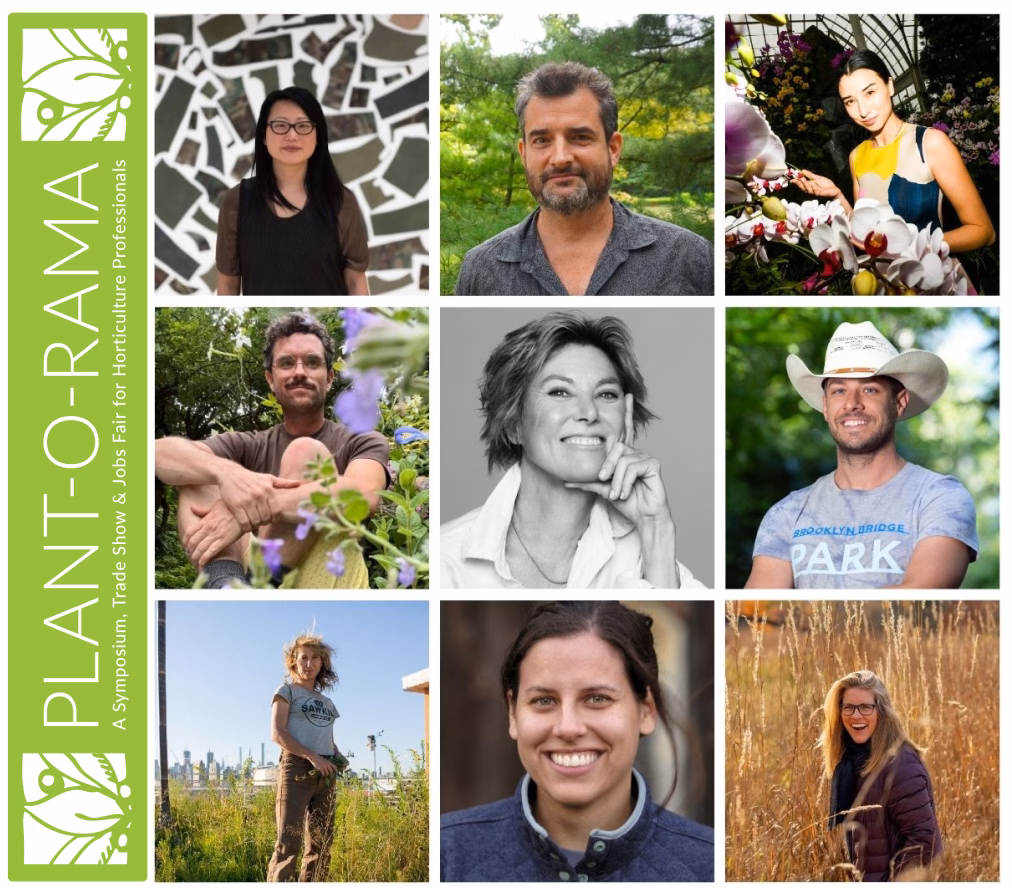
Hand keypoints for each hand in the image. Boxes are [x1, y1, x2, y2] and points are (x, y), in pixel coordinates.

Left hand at [183, 499, 243, 566]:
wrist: (245, 511)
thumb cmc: (231, 507)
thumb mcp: (215, 505)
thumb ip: (203, 509)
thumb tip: (192, 508)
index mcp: (205, 520)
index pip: (190, 532)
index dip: (185, 541)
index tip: (186, 545)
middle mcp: (208, 528)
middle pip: (193, 542)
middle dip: (190, 551)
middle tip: (191, 555)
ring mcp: (216, 535)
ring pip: (200, 548)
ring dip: (196, 557)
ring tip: (195, 561)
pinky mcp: (225, 540)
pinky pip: (212, 551)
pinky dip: (205, 558)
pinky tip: (202, 563)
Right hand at [216, 462, 299, 532]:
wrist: (230, 474)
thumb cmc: (252, 478)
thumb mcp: (268, 478)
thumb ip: (284, 483)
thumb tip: (300, 483)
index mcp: (268, 490)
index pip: (277, 511)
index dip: (275, 518)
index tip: (271, 519)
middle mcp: (259, 495)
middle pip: (266, 518)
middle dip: (265, 522)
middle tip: (261, 521)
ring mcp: (247, 501)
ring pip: (255, 521)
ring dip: (255, 525)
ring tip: (254, 522)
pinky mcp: (235, 505)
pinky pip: (244, 522)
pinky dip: (246, 527)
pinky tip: (246, 525)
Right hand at [308, 753, 336, 776]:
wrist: (315, 757)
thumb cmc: (319, 758)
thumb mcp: (325, 760)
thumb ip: (327, 763)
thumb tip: (329, 767)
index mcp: (329, 762)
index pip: (334, 766)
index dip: (336, 770)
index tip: (337, 772)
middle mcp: (327, 764)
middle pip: (331, 771)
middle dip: (330, 773)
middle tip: (329, 774)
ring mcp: (324, 766)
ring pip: (327, 773)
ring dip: (326, 774)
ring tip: (325, 775)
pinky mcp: (321, 768)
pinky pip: (323, 773)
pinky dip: (323, 775)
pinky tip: (323, 775)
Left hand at [564, 394, 671, 525]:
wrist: (643, 516)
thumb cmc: (627, 502)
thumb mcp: (602, 490)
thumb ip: (586, 482)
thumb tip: (565, 480)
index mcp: (625, 455)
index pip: (624, 430)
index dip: (626, 412)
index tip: (626, 395)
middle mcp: (636, 453)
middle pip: (615, 447)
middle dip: (607, 465)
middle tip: (604, 480)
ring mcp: (646, 457)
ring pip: (622, 460)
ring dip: (616, 480)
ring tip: (618, 494)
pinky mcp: (653, 465)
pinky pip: (632, 467)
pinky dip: (625, 482)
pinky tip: (626, 492)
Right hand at [795, 169, 840, 198]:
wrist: (834, 189)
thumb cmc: (825, 184)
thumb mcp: (817, 178)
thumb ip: (810, 175)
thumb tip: (802, 170)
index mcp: (809, 186)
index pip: (801, 184)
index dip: (796, 181)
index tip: (792, 178)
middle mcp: (810, 190)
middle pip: (803, 188)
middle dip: (799, 183)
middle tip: (795, 179)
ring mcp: (815, 193)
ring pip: (808, 190)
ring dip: (805, 185)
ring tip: (803, 179)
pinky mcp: (820, 194)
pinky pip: (816, 192)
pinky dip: (814, 188)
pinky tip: (813, 184)